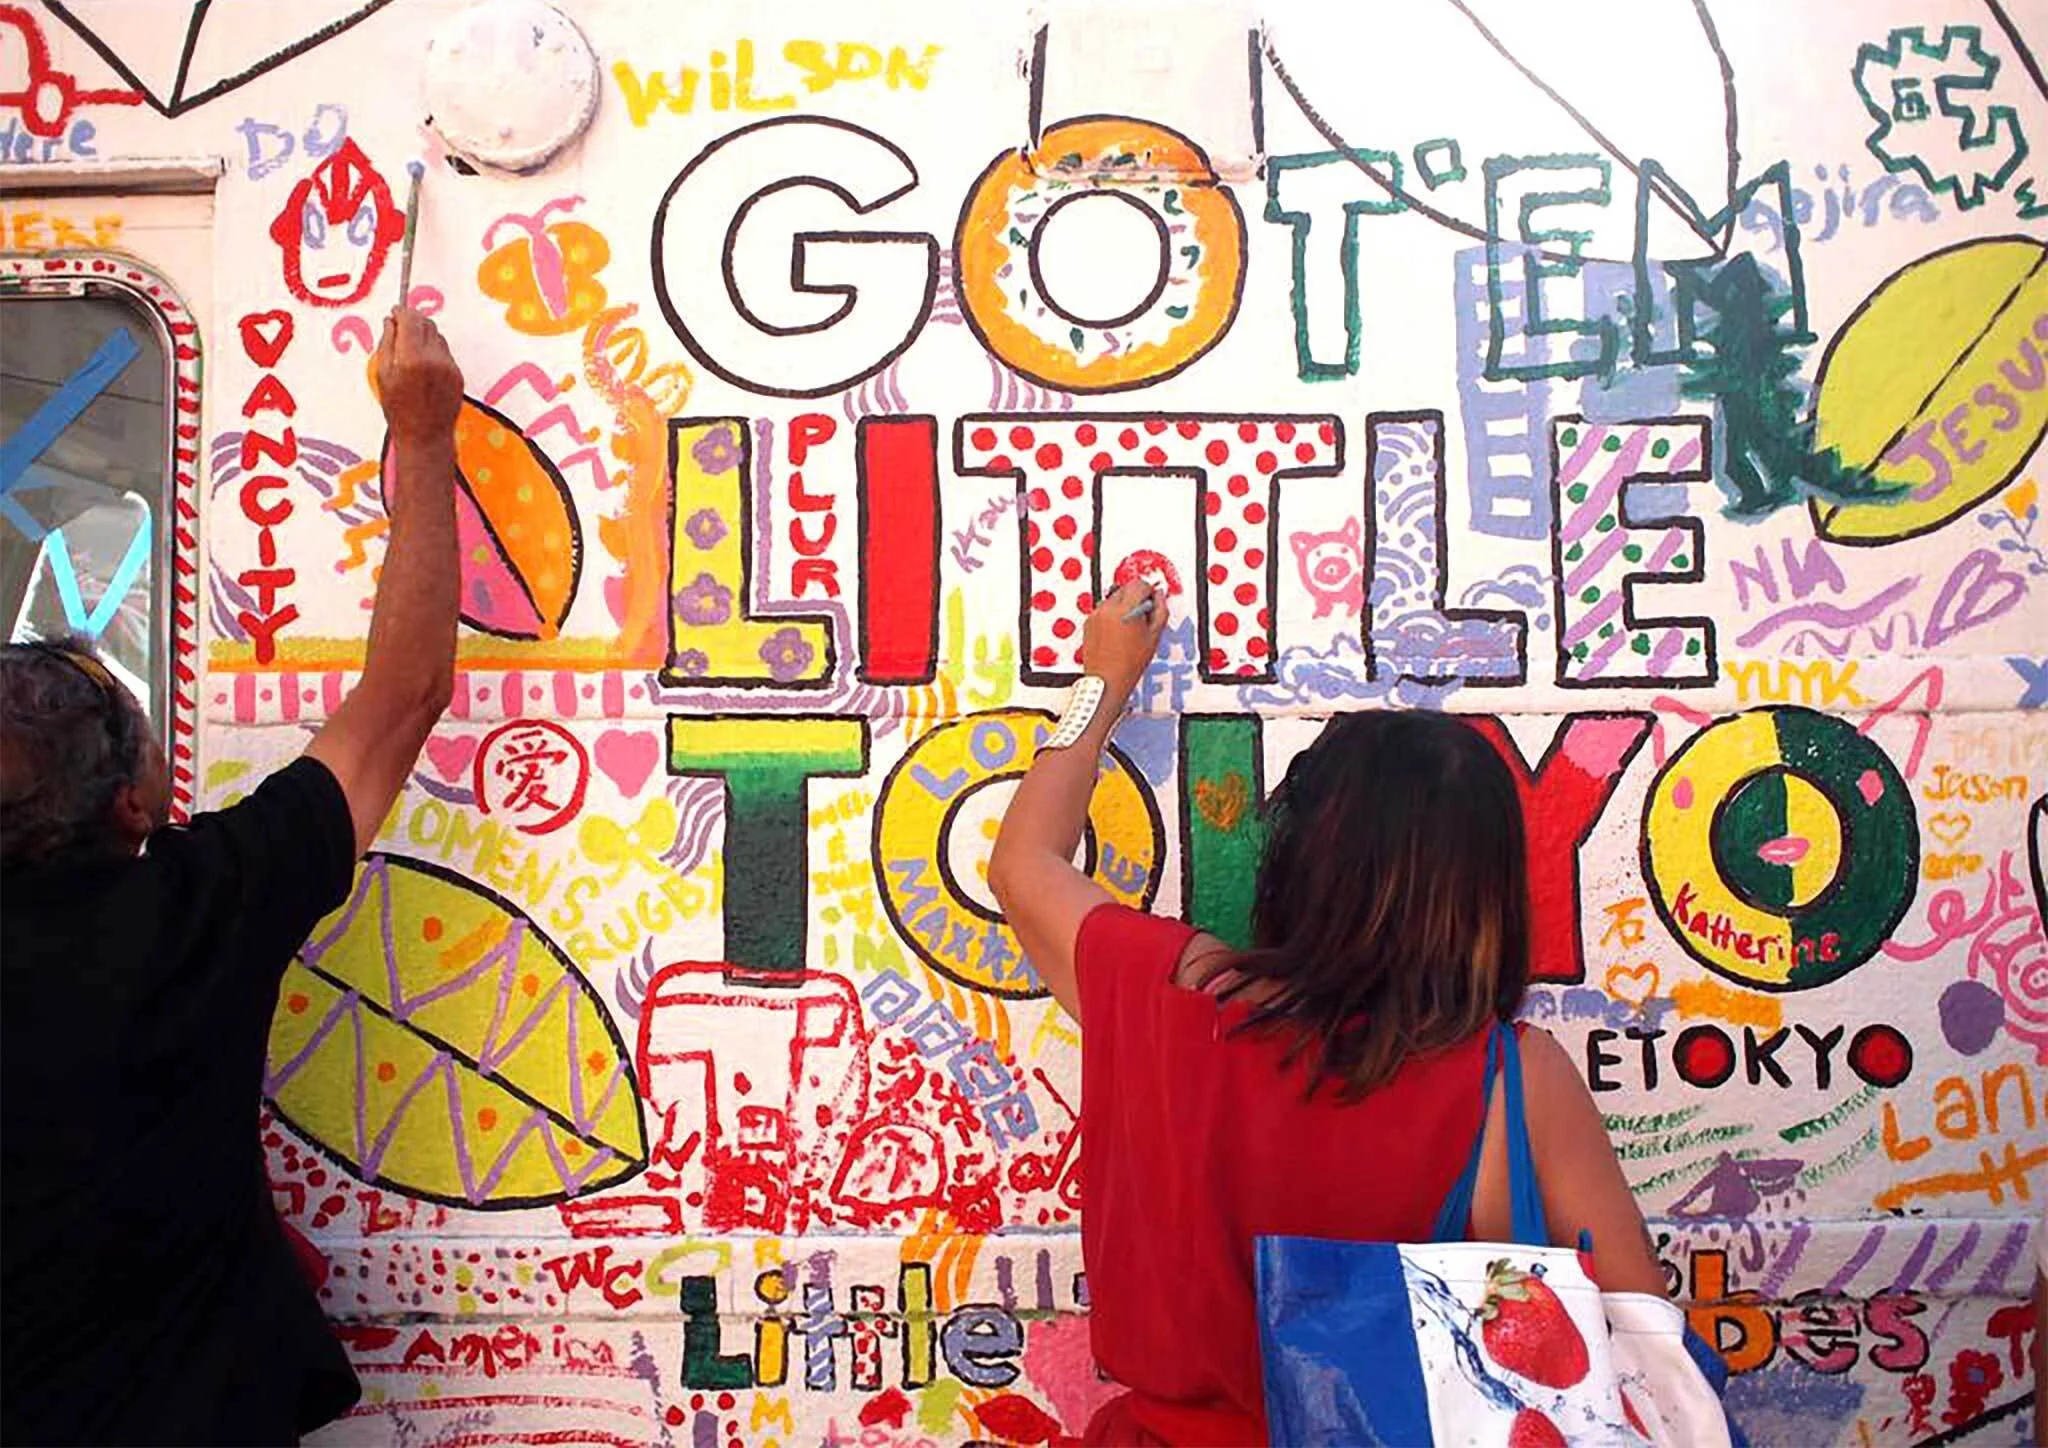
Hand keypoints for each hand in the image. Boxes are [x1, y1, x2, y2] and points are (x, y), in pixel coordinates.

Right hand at [374, 307, 462, 447]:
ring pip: (438, 336)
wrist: (425, 436)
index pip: (410, 319)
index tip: (394, 311)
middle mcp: (434, 359)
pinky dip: (434, 351)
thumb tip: (390, 321)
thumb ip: (386, 343)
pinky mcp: (458, 374)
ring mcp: (449, 367)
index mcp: (411, 358)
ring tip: (410, 350)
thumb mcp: (382, 375)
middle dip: (413, 320)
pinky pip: (445, 353)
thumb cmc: (398, 409)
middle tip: (401, 326)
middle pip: (426, 323)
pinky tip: (423, 365)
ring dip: (424, 335)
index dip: (401, 311)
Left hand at [1079, 580, 1167, 694]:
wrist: (1107, 680)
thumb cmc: (1129, 663)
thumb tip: (1158, 596)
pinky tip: (1117, 632)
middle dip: (1136, 597)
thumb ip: (1160, 610)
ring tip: (1129, 627)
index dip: (1149, 590)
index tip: (1152, 599)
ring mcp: (1096, 615)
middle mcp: (1107, 609)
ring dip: (1123, 605)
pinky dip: (1111, 614)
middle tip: (1143, 614)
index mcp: (1125, 610)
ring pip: (1113, 598)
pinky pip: (1103, 610)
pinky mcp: (1088, 622)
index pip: (1139, 584)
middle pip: (1125, 588)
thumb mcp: (1154, 636)